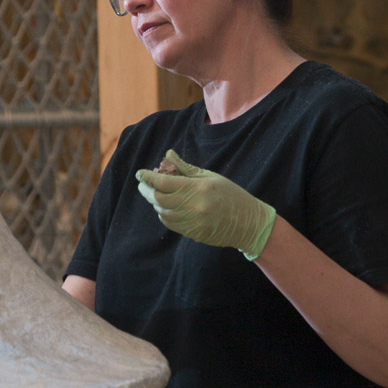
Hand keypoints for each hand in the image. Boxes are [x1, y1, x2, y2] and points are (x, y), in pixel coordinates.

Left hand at [136, 149, 275, 260]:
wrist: (247, 223)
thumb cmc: (231, 195)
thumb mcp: (210, 176)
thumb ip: (186, 168)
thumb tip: (168, 155)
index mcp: (198, 188)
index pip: (163, 182)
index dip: (148, 177)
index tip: (140, 173)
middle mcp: (192, 206)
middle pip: (157, 198)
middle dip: (146, 190)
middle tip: (143, 184)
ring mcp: (191, 221)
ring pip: (162, 211)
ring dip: (155, 202)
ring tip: (155, 193)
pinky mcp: (192, 233)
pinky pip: (169, 223)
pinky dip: (163, 213)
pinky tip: (166, 207)